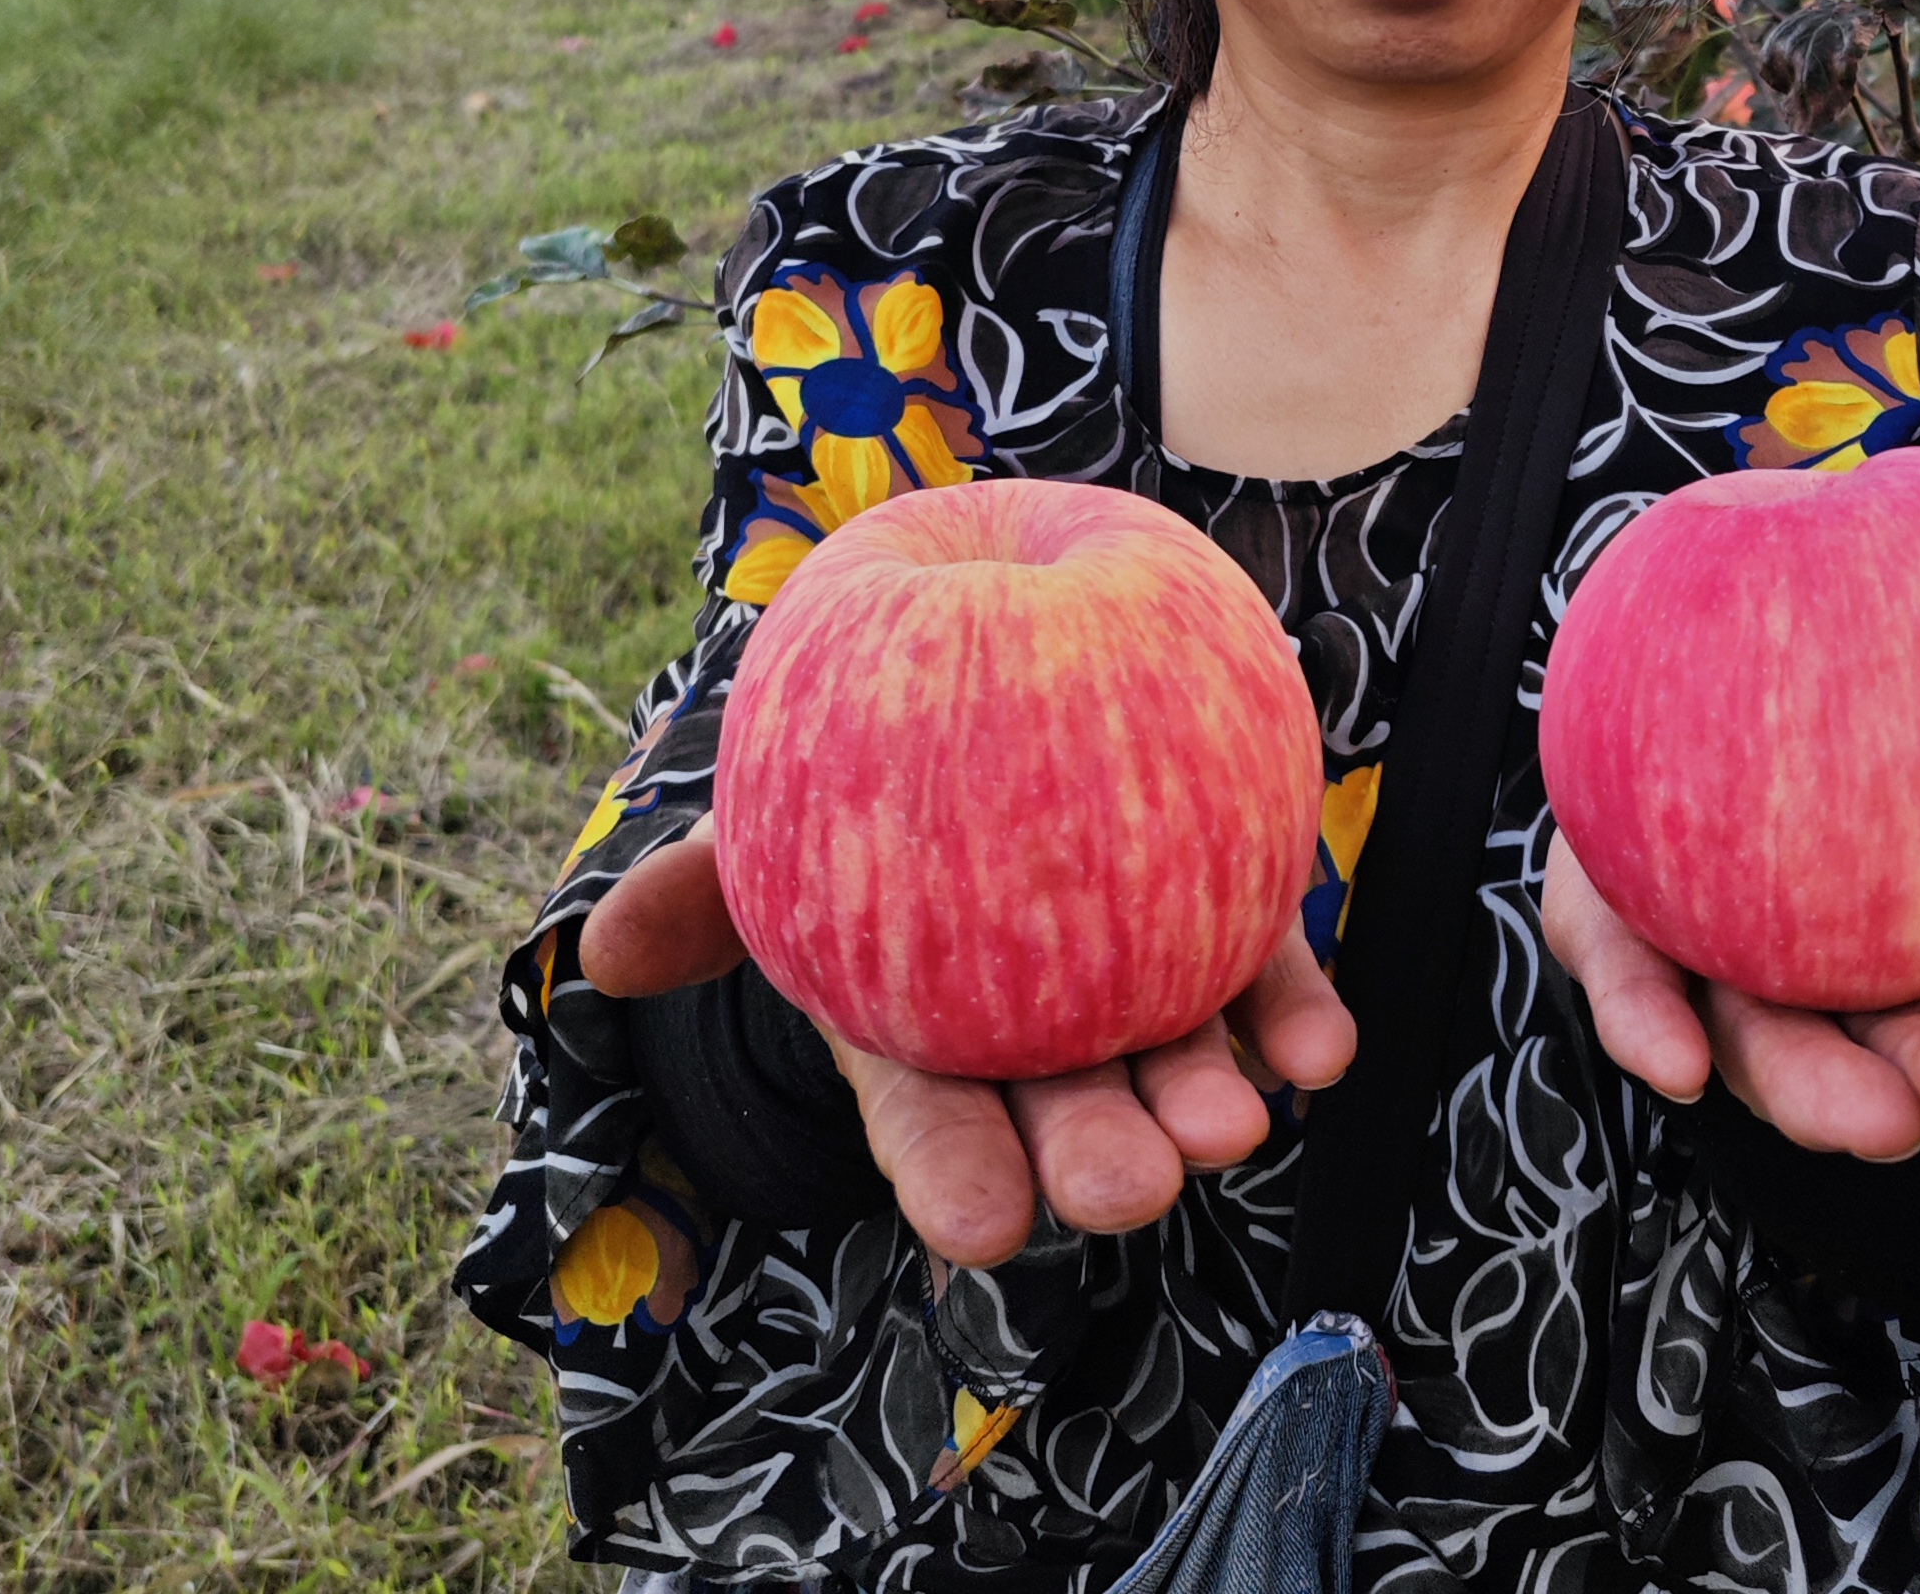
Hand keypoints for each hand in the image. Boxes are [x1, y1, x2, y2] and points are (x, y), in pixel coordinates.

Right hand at [579, 815, 1357, 1266]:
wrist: (991, 691)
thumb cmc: (854, 790)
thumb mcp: (772, 834)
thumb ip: (704, 888)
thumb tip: (599, 946)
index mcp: (926, 1036)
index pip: (933, 1124)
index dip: (955, 1176)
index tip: (982, 1227)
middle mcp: (1037, 1030)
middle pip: (1068, 1109)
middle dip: (1099, 1159)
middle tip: (1130, 1188)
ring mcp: (1137, 982)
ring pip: (1174, 1058)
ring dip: (1207, 1100)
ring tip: (1235, 1125)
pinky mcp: (1223, 921)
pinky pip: (1263, 981)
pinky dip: (1294, 1018)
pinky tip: (1321, 1048)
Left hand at [1537, 715, 1919, 1162]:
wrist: (1697, 632)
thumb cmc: (1863, 680)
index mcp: (1911, 935)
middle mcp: (1812, 968)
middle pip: (1877, 1049)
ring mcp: (1708, 959)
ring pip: (1761, 1046)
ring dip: (1819, 1092)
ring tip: (1885, 1116)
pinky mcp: (1608, 927)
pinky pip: (1624, 982)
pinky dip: (1649, 1025)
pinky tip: (1676, 1065)